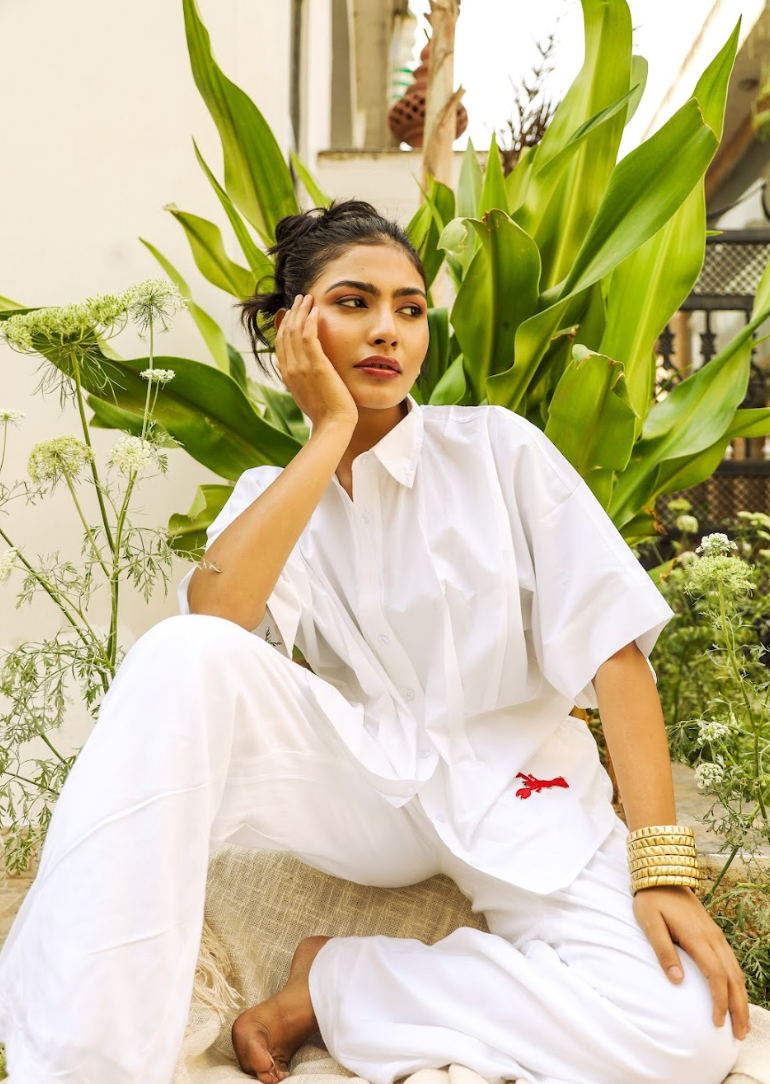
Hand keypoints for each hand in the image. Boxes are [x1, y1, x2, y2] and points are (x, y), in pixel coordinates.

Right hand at [274, 294, 357, 430]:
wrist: (333, 424)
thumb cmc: (323, 412)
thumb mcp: (301, 393)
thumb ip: (291, 377)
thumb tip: (279, 364)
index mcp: (286, 374)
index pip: (280, 342)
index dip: (284, 324)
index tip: (292, 312)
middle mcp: (289, 368)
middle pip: (284, 332)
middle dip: (292, 312)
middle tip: (300, 298)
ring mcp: (300, 366)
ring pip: (295, 330)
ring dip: (301, 311)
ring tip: (307, 298)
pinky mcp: (316, 365)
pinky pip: (308, 336)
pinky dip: (310, 320)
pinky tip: (316, 309)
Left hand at [633, 885, 749, 1039]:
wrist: (661, 873)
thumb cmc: (651, 900)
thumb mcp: (650, 923)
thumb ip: (663, 951)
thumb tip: (677, 981)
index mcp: (697, 937)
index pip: (716, 976)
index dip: (719, 1002)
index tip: (717, 1023)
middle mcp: (712, 938)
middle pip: (733, 978)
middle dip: (738, 1007)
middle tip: (741, 1034)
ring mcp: (715, 935)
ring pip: (736, 970)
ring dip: (741, 997)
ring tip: (743, 1022)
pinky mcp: (713, 933)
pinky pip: (731, 961)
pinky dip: (737, 982)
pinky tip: (736, 994)